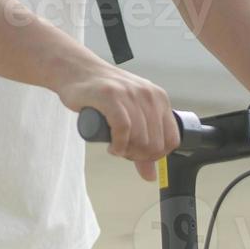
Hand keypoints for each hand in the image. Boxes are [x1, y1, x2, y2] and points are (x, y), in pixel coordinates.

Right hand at [55, 62, 180, 182]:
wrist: (77, 71)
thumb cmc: (104, 94)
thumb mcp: (130, 115)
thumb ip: (143, 144)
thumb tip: (151, 176)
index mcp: (159, 98)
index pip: (171, 140)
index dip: (156, 155)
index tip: (140, 155)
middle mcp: (148, 95)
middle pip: (155, 144)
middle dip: (139, 156)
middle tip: (124, 151)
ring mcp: (129, 94)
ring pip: (140, 139)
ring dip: (127, 152)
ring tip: (116, 148)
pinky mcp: (111, 96)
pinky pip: (123, 130)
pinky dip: (118, 146)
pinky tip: (112, 146)